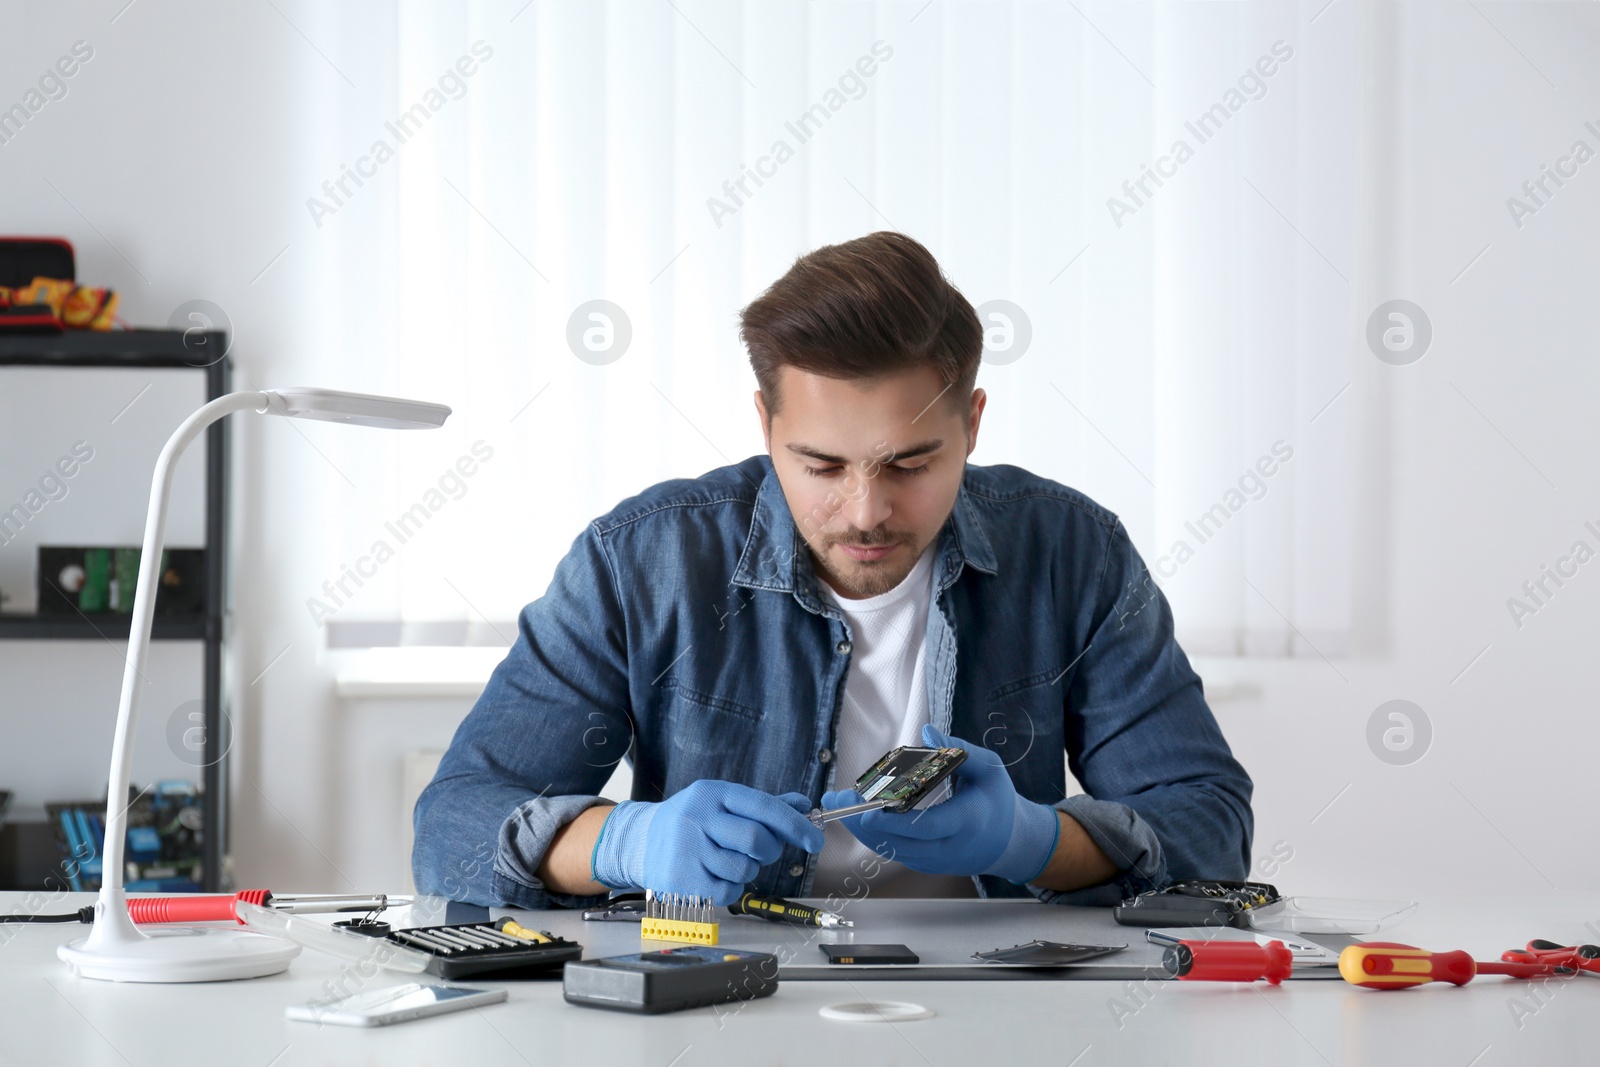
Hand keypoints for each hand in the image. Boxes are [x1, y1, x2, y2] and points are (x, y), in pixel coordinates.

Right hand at [590, 780, 823, 903]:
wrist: (642, 841)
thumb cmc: (692, 822)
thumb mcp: (722, 803)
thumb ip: (763, 806)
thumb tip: (803, 806)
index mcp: (713, 793)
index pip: (764, 807)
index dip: (795, 825)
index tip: (815, 840)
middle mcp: (698, 817)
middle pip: (756, 840)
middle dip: (769, 851)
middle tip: (763, 853)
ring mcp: (688, 849)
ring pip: (744, 869)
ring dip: (746, 870)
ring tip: (727, 861)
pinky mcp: (682, 880)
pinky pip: (728, 890)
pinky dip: (730, 887)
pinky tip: (714, 875)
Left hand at [821, 724, 1060, 883]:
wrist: (1010, 842)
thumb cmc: (998, 800)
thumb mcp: (989, 769)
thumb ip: (960, 750)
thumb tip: (927, 732)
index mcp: (966, 822)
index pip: (926, 827)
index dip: (894, 821)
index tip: (867, 809)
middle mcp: (948, 848)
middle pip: (899, 842)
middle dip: (864, 821)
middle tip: (838, 797)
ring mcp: (935, 861)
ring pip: (892, 850)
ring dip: (861, 828)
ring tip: (838, 802)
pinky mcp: (925, 864)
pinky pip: (894, 852)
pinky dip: (873, 834)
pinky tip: (856, 812)